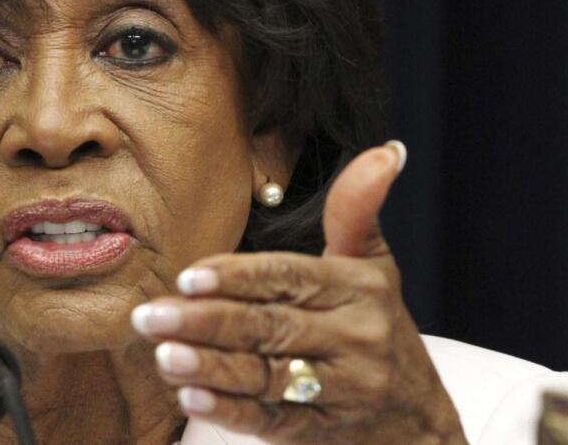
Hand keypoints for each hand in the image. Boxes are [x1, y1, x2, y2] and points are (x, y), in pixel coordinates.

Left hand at [132, 143, 467, 443]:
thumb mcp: (374, 266)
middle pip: (270, 327)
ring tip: (163, 355)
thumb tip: (386, 150)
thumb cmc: (379, 326)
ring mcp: (342, 390)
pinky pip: (272, 421)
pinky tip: (191, 397)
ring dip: (210, 367)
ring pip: (266, 376)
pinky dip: (230, 410)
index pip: (289, 277)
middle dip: (205, 321)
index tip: (188, 276)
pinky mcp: (324, 432)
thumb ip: (356, 211)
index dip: (237, 277)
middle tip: (150, 316)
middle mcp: (355, 338)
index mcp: (358, 289)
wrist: (418, 419)